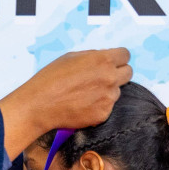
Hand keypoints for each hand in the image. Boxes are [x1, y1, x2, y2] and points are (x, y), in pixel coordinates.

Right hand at [0, 48, 132, 158]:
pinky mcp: (103, 114)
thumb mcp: (71, 57)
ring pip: (117, 91)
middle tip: (103, 77)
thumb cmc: (51, 78)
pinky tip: (83, 105)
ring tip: (86, 94)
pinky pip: (107, 107)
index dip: (118, 58)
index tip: (112, 62)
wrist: (40, 105)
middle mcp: (110, 78)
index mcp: (103, 60)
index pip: (126, 55)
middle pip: (128, 73)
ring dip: (107, 91)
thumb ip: (93, 57)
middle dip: (118, 73)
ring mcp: (108, 98)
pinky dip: (99, 106)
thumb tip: (104, 59)